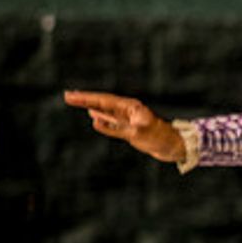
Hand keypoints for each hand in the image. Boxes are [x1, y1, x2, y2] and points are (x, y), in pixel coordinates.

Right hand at [63, 90, 185, 164]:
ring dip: (90, 106)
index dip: (86, 98)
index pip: (103, 101)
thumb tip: (95, 121)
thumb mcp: (137, 133)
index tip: (71, 96)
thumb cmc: (160, 138)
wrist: (175, 146)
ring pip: (105, 110)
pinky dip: (101, 117)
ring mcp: (129, 119)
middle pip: (102, 103)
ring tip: (76, 101)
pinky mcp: (131, 128)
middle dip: (84, 99)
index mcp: (130, 107)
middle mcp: (128, 110)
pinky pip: (112, 121)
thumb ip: (116, 128)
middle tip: (67, 96)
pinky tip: (93, 115)